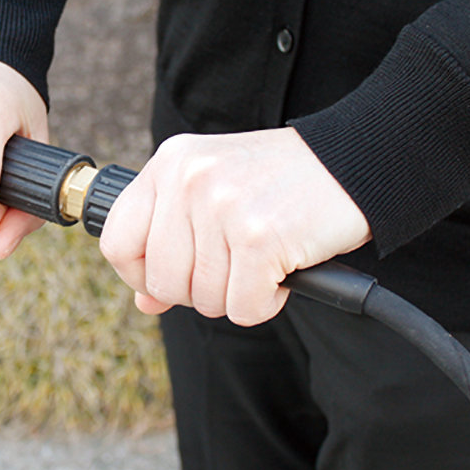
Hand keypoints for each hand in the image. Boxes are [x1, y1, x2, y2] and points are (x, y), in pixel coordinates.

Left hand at [99, 127, 371, 325]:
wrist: (353, 161)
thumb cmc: (279, 182)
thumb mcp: (211, 195)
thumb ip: (169, 243)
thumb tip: (143, 302)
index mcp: (169, 164)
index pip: (116, 241)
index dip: (138, 276)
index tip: (164, 281)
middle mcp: (188, 180)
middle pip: (160, 281)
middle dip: (196, 291)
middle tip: (231, 269)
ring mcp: (222, 206)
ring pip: (202, 299)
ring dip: (235, 295)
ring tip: (261, 260)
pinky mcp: (260, 236)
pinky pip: (242, 308)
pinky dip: (264, 303)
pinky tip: (281, 271)